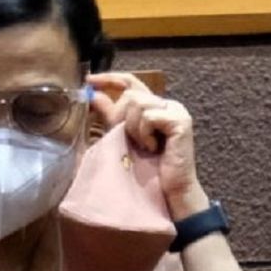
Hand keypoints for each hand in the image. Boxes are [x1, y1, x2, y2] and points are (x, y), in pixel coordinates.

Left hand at [87, 72, 209, 219]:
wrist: (166, 192)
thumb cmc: (145, 169)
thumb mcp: (121, 137)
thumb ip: (111, 115)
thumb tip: (94, 95)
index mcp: (153, 106)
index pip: (130, 82)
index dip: (109, 78)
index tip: (89, 80)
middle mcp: (166, 104)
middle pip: (131, 94)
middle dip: (121, 117)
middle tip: (128, 138)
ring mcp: (176, 110)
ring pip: (138, 104)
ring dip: (133, 128)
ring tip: (144, 146)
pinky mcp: (181, 120)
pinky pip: (149, 116)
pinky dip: (144, 134)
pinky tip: (153, 148)